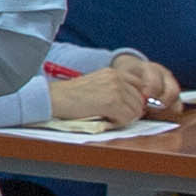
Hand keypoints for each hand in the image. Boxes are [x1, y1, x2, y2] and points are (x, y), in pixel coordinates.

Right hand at [51, 51, 180, 126]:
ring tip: (108, 117)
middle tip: (113, 116)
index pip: (139, 87)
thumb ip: (115, 89)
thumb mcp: (97, 85)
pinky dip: (118, 123)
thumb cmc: (72, 96)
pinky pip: (127, 118)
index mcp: (113, 72)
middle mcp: (117, 78)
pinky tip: (105, 119)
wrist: (56, 98)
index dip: (133, 101)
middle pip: (139, 100)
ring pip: (135, 110)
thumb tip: (134, 104)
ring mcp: (115, 89)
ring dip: (124, 118)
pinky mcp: (112, 102)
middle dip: (129, 111)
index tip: (123, 108)